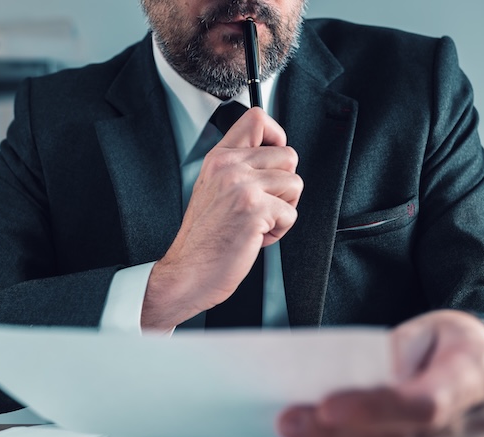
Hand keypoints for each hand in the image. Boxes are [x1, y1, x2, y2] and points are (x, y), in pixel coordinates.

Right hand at [142, 108, 302, 330]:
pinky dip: (279, 231)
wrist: (188, 271)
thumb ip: (238, 169)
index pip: (256, 119)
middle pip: (288, 156)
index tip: (273, 156)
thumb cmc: (202, 239)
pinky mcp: (255, 210)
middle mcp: (230, 167)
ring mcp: (243, 187)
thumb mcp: (212, 189)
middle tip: (262, 206)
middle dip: (284, 185)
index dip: (276, 135)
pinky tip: (255, 237)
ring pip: (295, 184)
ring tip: (257, 222)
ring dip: (283, 209)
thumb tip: (272, 159)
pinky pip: (291, 214)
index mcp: (219, 159)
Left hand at [277, 310, 483, 436]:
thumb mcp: (426, 326)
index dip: (373, 410)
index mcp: (477, 372)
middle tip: (294, 419)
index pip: (424, 403)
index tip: (327, 407)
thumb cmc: (455, 339)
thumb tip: (344, 379)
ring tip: (300, 430)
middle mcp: (480, 417)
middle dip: (340, 432)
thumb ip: (391, 351)